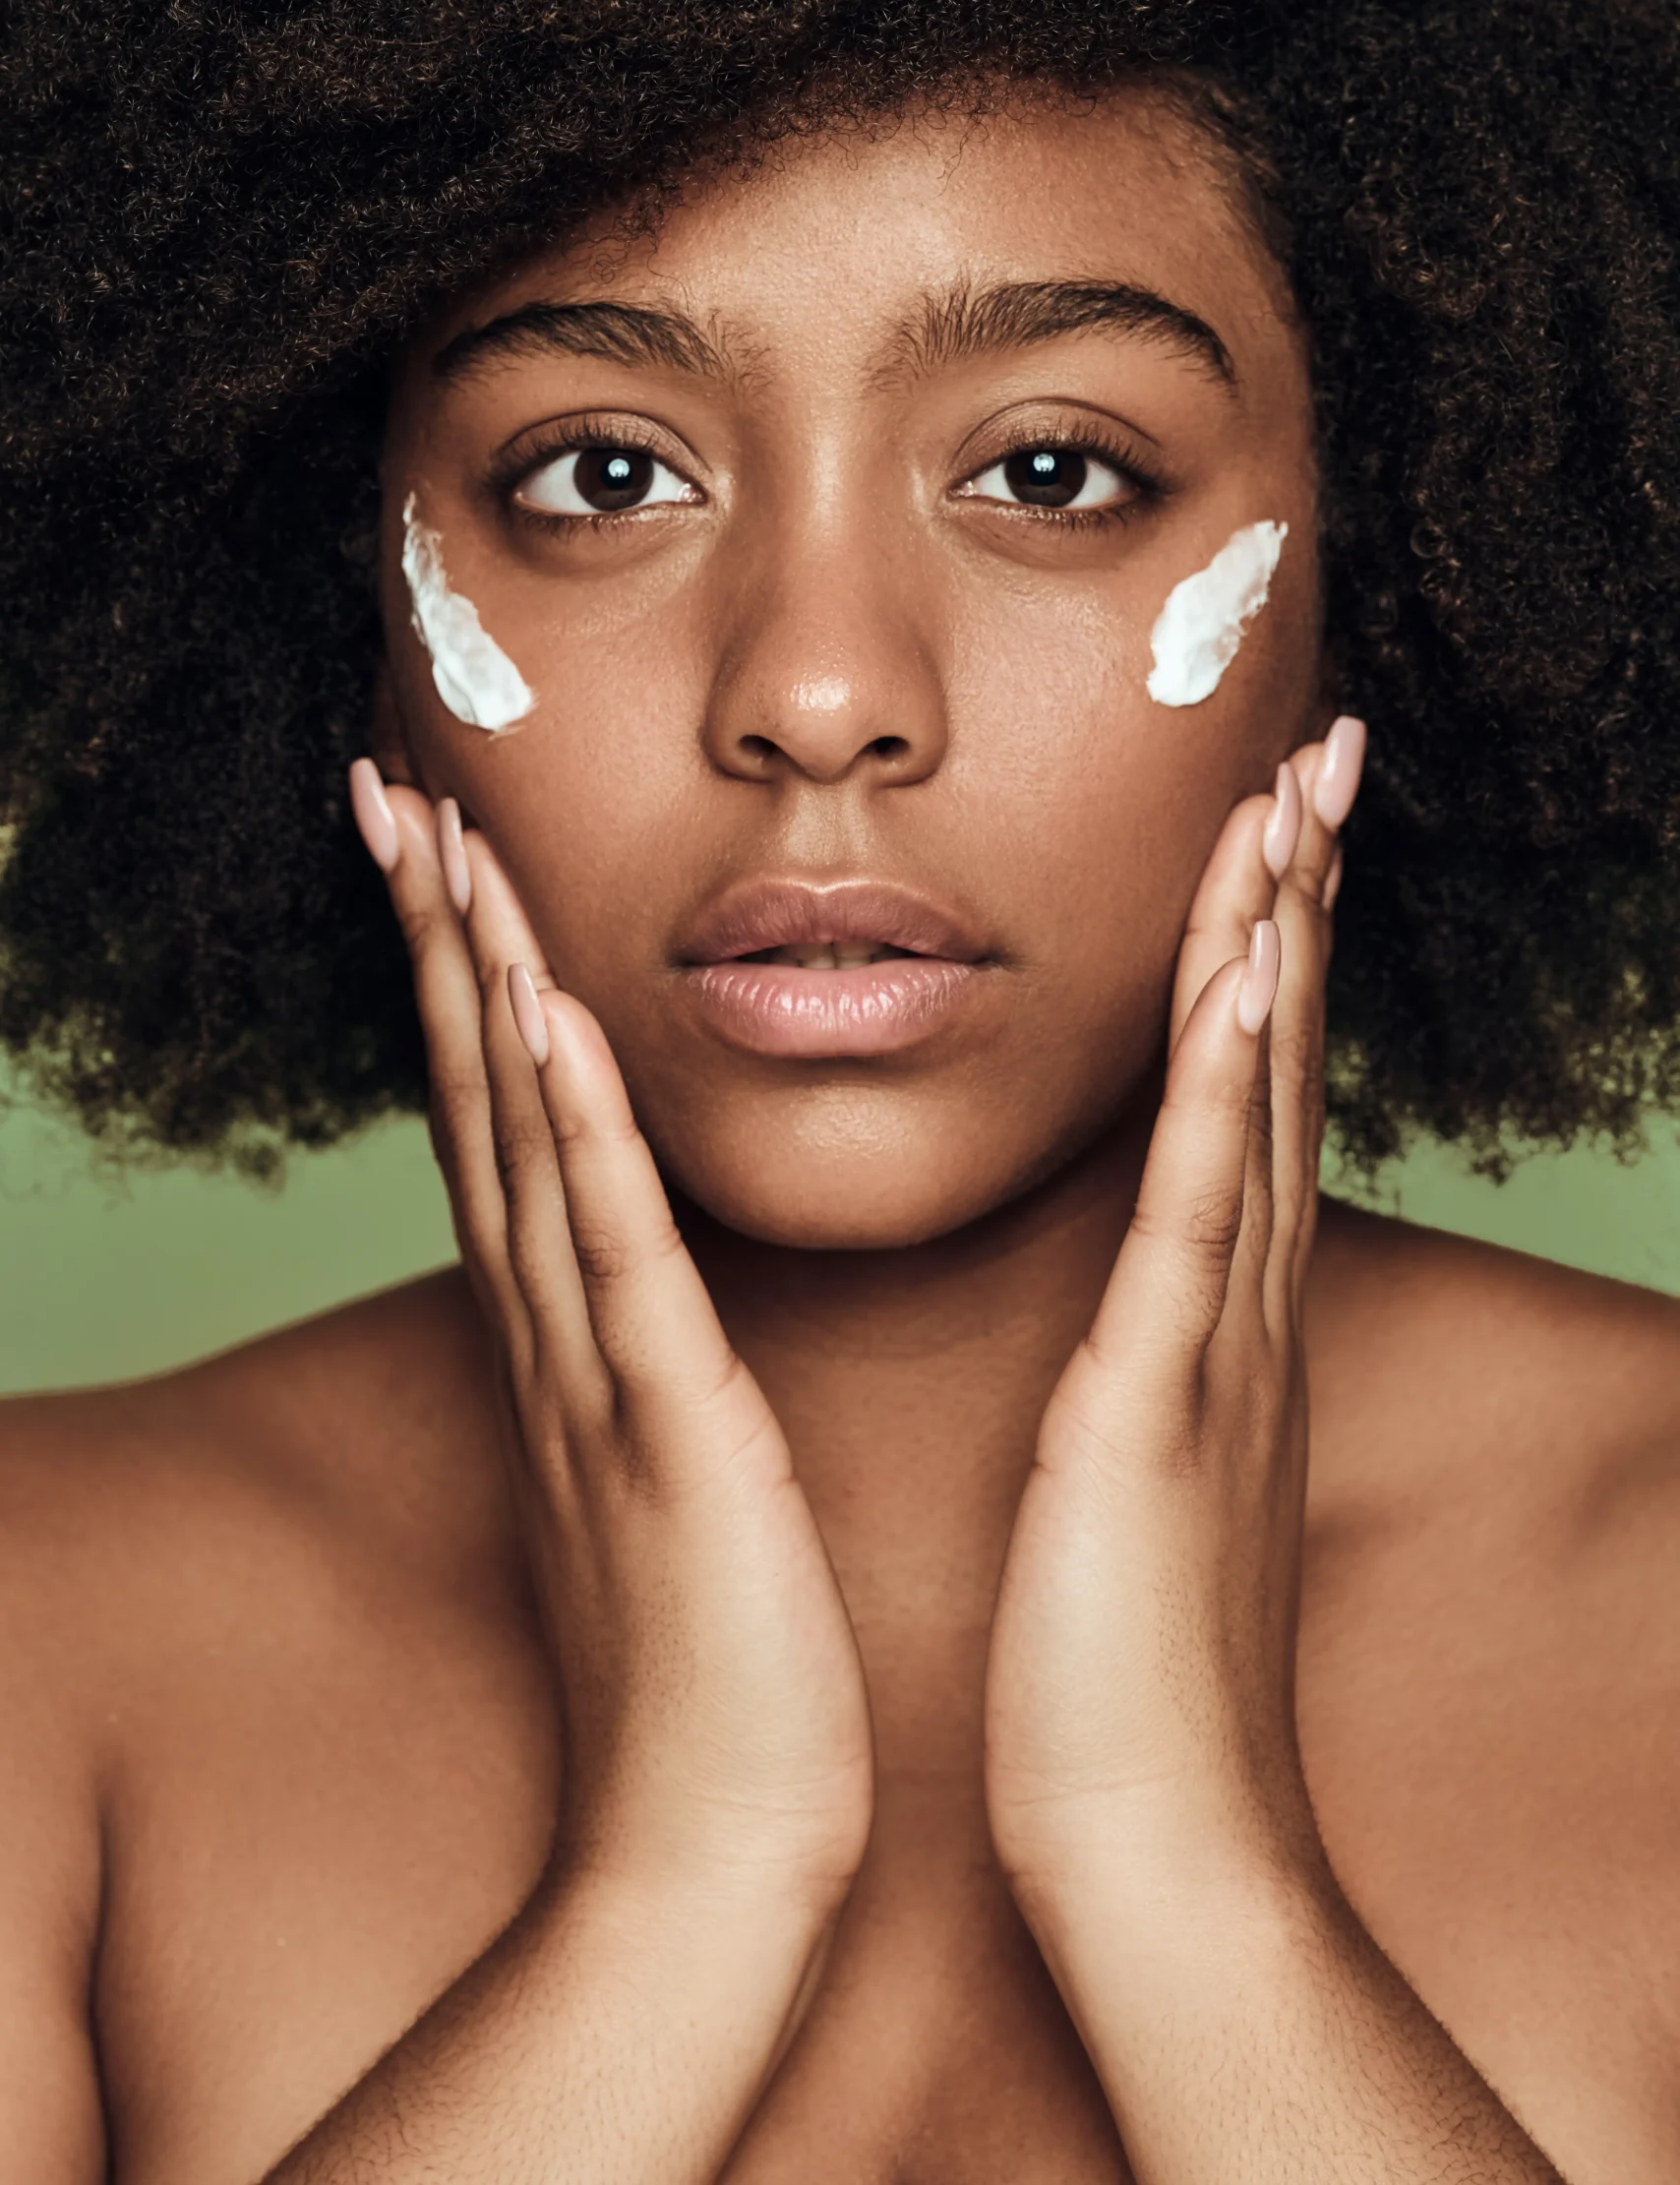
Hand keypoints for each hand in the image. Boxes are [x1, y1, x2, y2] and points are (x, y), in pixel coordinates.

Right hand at [350, 764, 873, 1915]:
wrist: (707, 1850)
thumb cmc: (708, 1664)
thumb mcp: (660, 1473)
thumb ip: (639, 1364)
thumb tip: (636, 1278)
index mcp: (570, 1343)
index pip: (503, 1124)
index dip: (462, 979)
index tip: (444, 849)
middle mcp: (555, 1340)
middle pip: (479, 1101)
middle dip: (437, 938)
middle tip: (397, 790)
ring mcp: (598, 1380)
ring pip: (526, 1146)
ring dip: (483, 986)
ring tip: (452, 843)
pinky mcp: (666, 1433)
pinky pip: (614, 1257)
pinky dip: (576, 1131)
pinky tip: (547, 1019)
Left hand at [983, 720, 1362, 1912]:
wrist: (1162, 1854)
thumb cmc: (1123, 1675)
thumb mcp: (1140, 1480)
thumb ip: (1153, 1374)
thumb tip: (1149, 1308)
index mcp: (1209, 1326)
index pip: (1237, 1099)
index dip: (1257, 950)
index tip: (1262, 818)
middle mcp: (1236, 1314)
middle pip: (1268, 1065)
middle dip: (1291, 898)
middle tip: (1316, 749)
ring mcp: (1215, 1352)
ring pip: (1248, 1106)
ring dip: (1271, 944)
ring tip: (1289, 798)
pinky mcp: (1163, 1411)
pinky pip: (1200, 1224)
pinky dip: (1224, 1095)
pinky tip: (1241, 980)